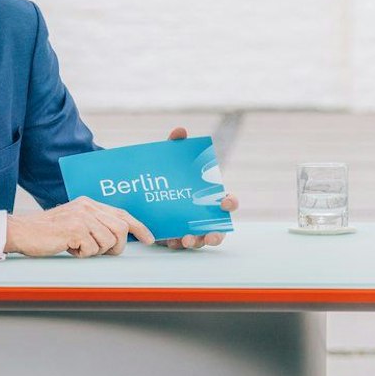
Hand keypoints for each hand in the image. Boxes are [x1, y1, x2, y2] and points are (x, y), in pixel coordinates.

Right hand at [7, 196, 150, 257]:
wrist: (22, 232)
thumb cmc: (47, 232)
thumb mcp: (75, 223)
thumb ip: (95, 225)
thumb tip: (119, 238)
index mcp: (89, 204)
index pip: (122, 214)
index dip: (138, 227)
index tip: (149, 238)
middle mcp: (87, 207)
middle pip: (120, 229)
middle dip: (116, 246)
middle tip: (102, 252)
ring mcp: (81, 217)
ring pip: (108, 241)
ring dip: (95, 251)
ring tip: (78, 247)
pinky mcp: (74, 229)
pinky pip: (92, 249)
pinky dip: (82, 254)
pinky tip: (69, 248)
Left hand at [155, 126, 239, 249]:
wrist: (143, 194)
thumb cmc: (167, 178)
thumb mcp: (169, 161)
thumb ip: (175, 146)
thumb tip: (180, 131)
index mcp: (210, 197)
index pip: (228, 202)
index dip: (230, 203)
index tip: (224, 203)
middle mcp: (205, 216)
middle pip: (219, 228)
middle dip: (216, 234)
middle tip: (210, 235)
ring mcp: (192, 228)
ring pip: (200, 240)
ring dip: (196, 241)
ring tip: (186, 240)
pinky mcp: (176, 237)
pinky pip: (179, 244)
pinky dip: (176, 243)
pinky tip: (170, 240)